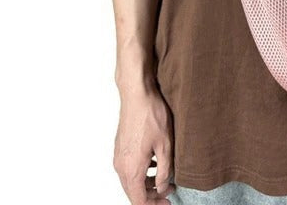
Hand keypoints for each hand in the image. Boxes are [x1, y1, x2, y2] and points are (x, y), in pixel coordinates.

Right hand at [113, 84, 175, 203]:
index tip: (167, 202)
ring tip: (164, 178)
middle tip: (168, 193)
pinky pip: (128, 168)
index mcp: (131, 169)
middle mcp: (121, 165)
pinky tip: (155, 163)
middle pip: (133, 192)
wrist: (137, 94)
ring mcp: (118, 156)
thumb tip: (162, 187)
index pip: (139, 200)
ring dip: (146, 184)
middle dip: (151, 196)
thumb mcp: (166, 145)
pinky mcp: (120, 147)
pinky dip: (141, 172)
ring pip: (130, 180)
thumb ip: (164, 170)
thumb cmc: (151, 115)